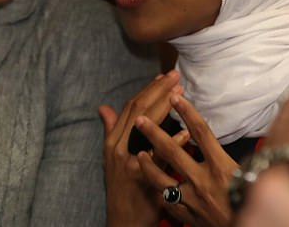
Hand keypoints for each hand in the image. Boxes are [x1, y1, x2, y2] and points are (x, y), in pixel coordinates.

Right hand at [99, 70, 183, 226]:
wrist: (124, 221)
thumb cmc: (123, 188)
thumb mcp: (112, 157)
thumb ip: (111, 131)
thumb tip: (103, 108)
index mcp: (113, 140)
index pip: (131, 107)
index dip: (147, 90)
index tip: (162, 76)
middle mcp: (117, 148)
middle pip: (137, 111)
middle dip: (157, 91)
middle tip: (175, 76)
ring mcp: (128, 162)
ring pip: (144, 128)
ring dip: (163, 108)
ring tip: (179, 93)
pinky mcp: (141, 179)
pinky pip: (158, 158)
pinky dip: (171, 143)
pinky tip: (184, 132)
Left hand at [135, 94, 237, 226]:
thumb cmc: (254, 200)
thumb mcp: (250, 172)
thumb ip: (232, 152)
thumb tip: (223, 132)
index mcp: (222, 167)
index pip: (201, 132)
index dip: (186, 112)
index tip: (174, 96)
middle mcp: (204, 182)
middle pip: (173, 152)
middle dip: (154, 133)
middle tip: (140, 119)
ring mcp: (193, 201)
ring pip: (162, 179)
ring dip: (148, 164)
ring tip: (139, 152)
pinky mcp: (188, 217)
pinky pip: (167, 202)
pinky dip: (157, 190)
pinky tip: (151, 182)